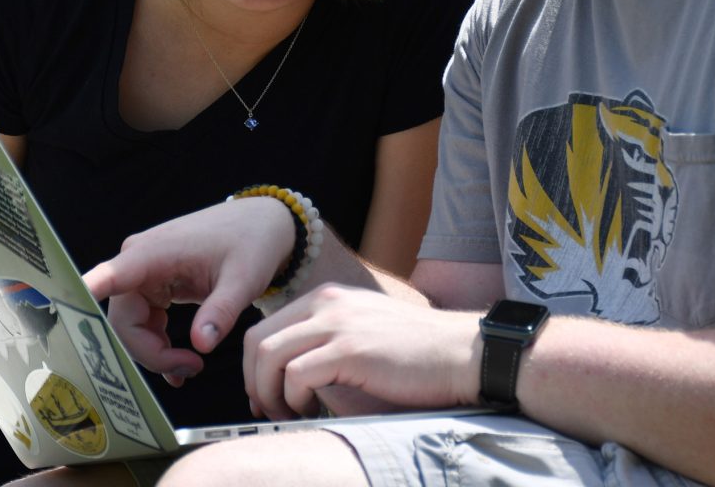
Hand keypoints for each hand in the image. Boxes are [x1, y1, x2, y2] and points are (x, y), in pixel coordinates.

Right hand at [83, 197, 294, 385]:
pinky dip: (159, 344)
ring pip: (130, 326)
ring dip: (155, 352)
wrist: (263, 223)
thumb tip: (199, 346)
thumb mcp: (244, 278)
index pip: (109, 277)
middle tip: (189, 370)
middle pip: (121, 321)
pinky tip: (181, 363)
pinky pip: (143, 321)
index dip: (83, 297)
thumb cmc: (252, 241)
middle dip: (150, 353)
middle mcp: (139, 261)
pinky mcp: (154, 282)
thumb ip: (220, 311)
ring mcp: (144, 272)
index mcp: (153, 253)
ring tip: (191, 368)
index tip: (62, 310)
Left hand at [242, 283, 481, 419]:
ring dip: (269, 396)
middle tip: (267, 411)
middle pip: (258, 340)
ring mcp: (337, 323)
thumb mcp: (364, 332)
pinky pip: (295, 376)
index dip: (255, 368)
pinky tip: (312, 412)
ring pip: (269, 357)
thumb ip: (329, 341)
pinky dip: (293, 401)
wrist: (461, 351)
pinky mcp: (349, 349)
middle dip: (253, 383)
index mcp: (328, 298)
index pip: (266, 327)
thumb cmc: (417, 353)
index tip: (264, 397)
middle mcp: (327, 303)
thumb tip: (291, 377)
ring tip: (289, 415)